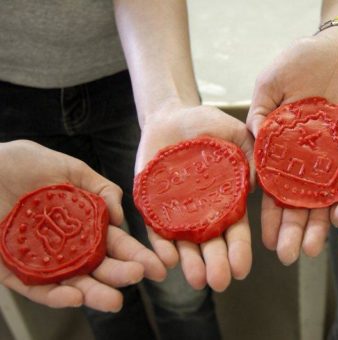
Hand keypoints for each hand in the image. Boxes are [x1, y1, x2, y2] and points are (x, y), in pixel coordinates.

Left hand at [0, 140, 165, 311]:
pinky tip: (74, 298)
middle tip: (139, 276)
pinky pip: (35, 287)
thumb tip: (120, 216)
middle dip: (120, 273)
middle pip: (97, 265)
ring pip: (71, 282)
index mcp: (82, 222)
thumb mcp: (69, 167)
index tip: (158, 267)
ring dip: (93, 293)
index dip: (136, 254)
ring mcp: (41, 258)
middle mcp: (66, 244)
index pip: (114, 243)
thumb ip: (100, 188)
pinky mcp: (12, 268)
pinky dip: (54, 296)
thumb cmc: (20, 163)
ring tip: (114, 300)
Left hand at [136, 101, 253, 291]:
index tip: (242, 269)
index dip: (239, 249)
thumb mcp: (234, 133)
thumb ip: (249, 154)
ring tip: (198, 280)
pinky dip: (161, 245)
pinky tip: (167, 260)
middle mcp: (203, 210)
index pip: (235, 230)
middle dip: (217, 264)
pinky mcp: (151, 205)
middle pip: (211, 243)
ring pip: (184, 243)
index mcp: (227, 199)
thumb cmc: (206, 123)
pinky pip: (155, 229)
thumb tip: (259, 183)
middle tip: (221, 281)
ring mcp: (176, 210)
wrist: (170, 115)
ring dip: (191, 263)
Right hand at [247, 27, 337, 264]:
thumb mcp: (269, 84)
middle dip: (292, 229)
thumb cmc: (300, 60)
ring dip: (317, 225)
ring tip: (310, 251)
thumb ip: (260, 114)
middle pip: (299, 200)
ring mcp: (333, 157)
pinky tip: (337, 224)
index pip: (275, 188)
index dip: (270, 214)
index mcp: (282, 148)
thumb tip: (253, 143)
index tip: (265, 240)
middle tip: (288, 256)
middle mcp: (307, 158)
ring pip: (324, 197)